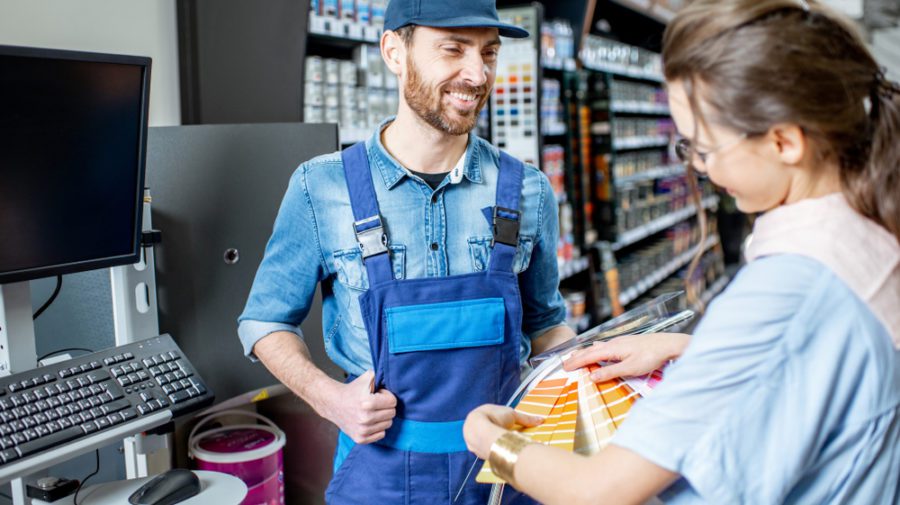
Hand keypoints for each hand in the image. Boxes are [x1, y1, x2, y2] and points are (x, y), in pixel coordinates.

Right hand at [323, 370, 396, 443]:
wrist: (333, 403)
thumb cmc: (353, 390)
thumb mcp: (367, 378)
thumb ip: (382, 376)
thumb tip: (396, 378)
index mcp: (367, 402)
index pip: (393, 402)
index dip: (387, 396)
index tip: (378, 395)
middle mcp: (365, 418)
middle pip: (392, 414)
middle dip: (385, 407)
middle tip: (375, 403)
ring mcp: (362, 430)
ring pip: (388, 424)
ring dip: (382, 417)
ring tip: (371, 411)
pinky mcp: (360, 439)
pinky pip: (381, 434)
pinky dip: (378, 427)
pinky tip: (369, 421)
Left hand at [463, 404, 541, 459]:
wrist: (480, 431)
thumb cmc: (496, 418)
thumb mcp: (513, 415)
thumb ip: (526, 418)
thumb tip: (542, 419)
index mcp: (481, 412)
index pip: (491, 418)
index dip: (501, 422)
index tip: (508, 427)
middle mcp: (473, 423)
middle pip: (486, 429)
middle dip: (495, 432)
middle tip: (506, 437)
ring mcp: (471, 436)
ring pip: (482, 439)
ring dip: (490, 441)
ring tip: (502, 445)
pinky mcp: (472, 448)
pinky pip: (480, 448)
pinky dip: (488, 449)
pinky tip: (495, 451)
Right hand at [562, 333, 690, 381]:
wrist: (668, 344)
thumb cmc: (651, 356)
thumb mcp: (630, 368)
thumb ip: (610, 372)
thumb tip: (591, 376)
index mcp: (611, 349)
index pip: (589, 356)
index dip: (576, 362)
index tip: (564, 368)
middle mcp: (613, 343)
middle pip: (590, 350)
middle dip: (577, 357)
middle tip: (565, 363)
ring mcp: (620, 342)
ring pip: (597, 348)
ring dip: (586, 353)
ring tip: (576, 356)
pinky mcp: (626, 343)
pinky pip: (605, 346)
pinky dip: (596, 350)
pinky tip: (598, 349)